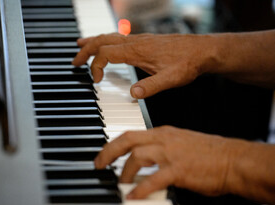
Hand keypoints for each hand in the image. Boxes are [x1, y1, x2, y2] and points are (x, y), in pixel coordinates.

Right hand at [72, 33, 216, 98]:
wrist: (203, 50)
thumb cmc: (188, 63)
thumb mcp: (171, 79)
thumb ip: (152, 86)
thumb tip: (132, 93)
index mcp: (137, 50)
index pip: (106, 54)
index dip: (96, 66)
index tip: (96, 81)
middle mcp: (135, 42)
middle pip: (102, 41)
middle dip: (85, 50)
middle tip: (74, 61)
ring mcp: (139, 40)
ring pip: (109, 36)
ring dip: (92, 42)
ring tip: (80, 46)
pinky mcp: (144, 42)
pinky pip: (118, 38)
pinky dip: (105, 41)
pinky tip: (106, 46)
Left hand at [94, 126, 248, 199]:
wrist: (233, 160)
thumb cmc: (210, 153)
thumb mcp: (180, 143)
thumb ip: (161, 149)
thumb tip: (145, 161)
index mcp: (163, 133)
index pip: (131, 134)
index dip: (114, 144)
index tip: (104, 154)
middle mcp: (164, 139)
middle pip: (127, 140)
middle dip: (108, 152)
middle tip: (99, 164)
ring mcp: (171, 153)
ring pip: (137, 157)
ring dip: (125, 172)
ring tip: (121, 183)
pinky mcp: (179, 170)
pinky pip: (153, 179)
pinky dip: (140, 189)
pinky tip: (134, 197)